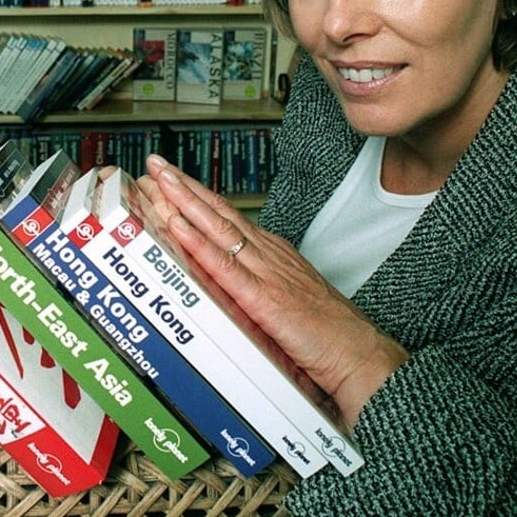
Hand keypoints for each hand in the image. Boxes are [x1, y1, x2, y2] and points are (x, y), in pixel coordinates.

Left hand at [140, 155, 407, 428]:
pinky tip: (178, 226)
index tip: (172, 176)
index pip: (227, 216)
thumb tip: (219, 280)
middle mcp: (267, 254)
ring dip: (186, 202)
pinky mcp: (264, 299)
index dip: (198, 195)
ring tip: (162, 179)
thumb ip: (254, 285)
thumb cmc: (327, 332)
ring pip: (219, 229)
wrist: (359, 354)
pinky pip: (225, 267)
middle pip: (219, 212)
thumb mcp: (284, 298)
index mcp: (272, 253)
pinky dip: (199, 244)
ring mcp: (266, 273)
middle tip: (157, 162)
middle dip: (185, 186)